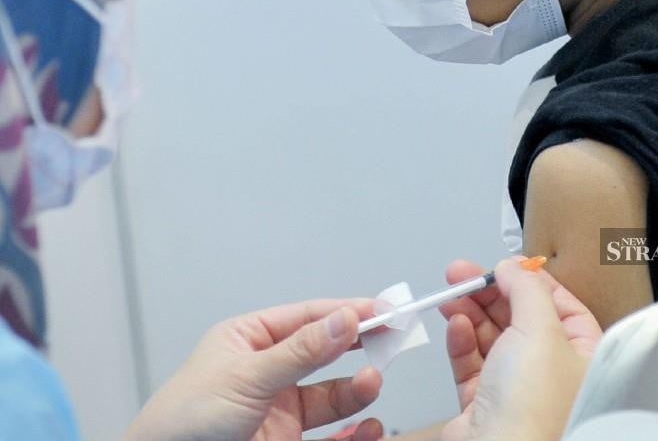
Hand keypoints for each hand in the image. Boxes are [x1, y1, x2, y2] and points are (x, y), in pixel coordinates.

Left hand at [125, 300, 383, 440]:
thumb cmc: (184, 421)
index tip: (384, 309)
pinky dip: (354, 428)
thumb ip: (301, 352)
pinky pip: (330, 431)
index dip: (348, 311)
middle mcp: (267, 369)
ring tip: (373, 381)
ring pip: (331, 392)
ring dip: (357, 387)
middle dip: (360, 343)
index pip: (308, 317)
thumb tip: (346, 319)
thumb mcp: (247, 378)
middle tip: (395, 336)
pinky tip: (369, 425)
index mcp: (250, 339)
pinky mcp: (285, 439)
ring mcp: (278, 406)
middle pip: (325, 350)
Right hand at [439, 258, 602, 440]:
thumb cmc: (534, 409)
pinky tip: (456, 324)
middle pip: (520, 318)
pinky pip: (472, 363)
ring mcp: (517, 388)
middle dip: (490, 293)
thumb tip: (514, 267)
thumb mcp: (540, 329)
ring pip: (491, 338)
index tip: (507, 266)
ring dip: (470, 312)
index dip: (534, 283)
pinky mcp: (484, 402)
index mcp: (583, 356)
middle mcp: (553, 373)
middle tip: (464, 273)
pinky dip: (462, 341)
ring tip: (452, 293)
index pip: (563, 306)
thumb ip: (527, 290)